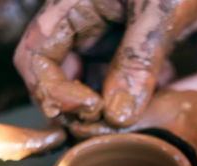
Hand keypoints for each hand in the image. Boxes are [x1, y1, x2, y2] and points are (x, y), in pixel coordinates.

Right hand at [14, 0, 196, 126]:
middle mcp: (82, 21)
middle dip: (79, 106)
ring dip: (109, 104)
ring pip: (88, 83)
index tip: (92, 109)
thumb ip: (138, 59)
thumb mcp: (162, 8)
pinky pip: (116, 80)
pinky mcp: (127, 46)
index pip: (34, 56)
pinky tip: (160, 87)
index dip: (52, 91)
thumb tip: (117, 117)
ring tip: (144, 103)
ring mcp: (104, 35)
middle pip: (56, 76)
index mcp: (73, 3)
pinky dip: (133, 94)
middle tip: (112, 123)